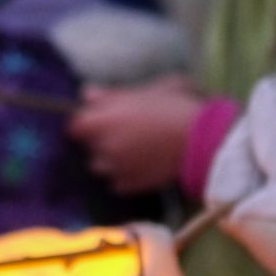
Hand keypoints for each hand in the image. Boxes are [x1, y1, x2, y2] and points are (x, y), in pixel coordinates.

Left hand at [67, 75, 202, 194]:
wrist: (200, 140)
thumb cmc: (176, 106)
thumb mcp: (146, 89)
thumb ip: (112, 94)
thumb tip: (88, 94)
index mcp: (102, 120)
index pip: (76, 126)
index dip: (88, 123)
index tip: (101, 120)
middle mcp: (103, 147)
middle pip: (89, 147)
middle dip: (101, 140)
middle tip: (125, 133)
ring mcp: (114, 169)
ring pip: (102, 167)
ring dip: (111, 161)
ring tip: (134, 151)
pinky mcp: (127, 186)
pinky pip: (117, 182)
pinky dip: (125, 177)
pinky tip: (143, 166)